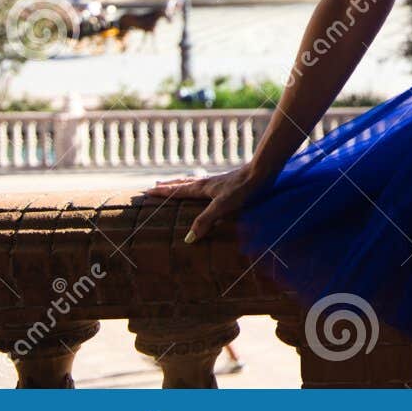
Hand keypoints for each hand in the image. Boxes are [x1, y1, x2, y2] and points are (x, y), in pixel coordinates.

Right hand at [141, 163, 269, 243]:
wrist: (263, 172)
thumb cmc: (243, 189)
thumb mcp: (222, 206)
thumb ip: (205, 221)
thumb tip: (189, 239)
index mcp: (203, 188)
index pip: (178, 190)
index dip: (164, 192)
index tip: (148, 191)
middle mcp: (209, 183)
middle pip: (185, 183)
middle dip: (170, 186)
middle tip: (156, 185)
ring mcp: (220, 182)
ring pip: (196, 182)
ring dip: (184, 184)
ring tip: (177, 184)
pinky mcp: (232, 183)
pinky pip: (210, 185)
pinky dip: (202, 186)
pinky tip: (210, 188)